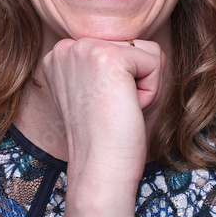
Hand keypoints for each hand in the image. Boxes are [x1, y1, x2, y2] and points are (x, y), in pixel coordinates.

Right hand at [40, 37, 164, 186]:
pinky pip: (154, 62)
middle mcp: (66, 48)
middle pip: (132, 46)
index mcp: (60, 57)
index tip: (102, 109)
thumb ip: (117, 62)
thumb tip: (148, 46)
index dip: (122, 83)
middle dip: (135, 81)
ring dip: (144, 85)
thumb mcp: (106, 91)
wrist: (99, 170)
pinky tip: (127, 108)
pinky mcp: (107, 55)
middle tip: (112, 111)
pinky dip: (151, 90)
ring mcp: (84, 49)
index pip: (117, 49)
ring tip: (119, 108)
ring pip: (146, 52)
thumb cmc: (107, 139)